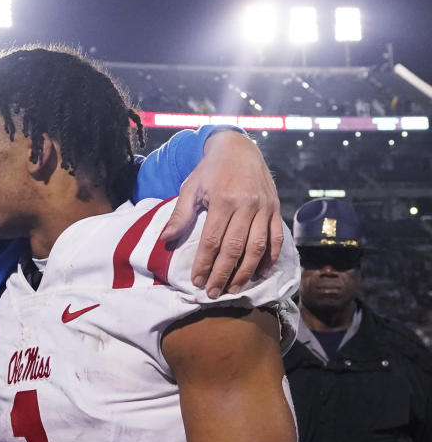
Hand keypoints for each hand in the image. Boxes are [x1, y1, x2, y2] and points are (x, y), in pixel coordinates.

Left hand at [160, 129, 282, 298]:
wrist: (239, 148)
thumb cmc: (210, 170)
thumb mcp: (191, 187)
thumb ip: (180, 214)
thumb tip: (166, 240)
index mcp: (224, 200)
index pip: (213, 240)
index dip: (204, 264)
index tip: (197, 281)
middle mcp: (247, 205)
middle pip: (235, 248)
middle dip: (223, 274)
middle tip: (213, 292)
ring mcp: (265, 208)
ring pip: (258, 247)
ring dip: (246, 272)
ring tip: (234, 289)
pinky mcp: (276, 208)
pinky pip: (276, 237)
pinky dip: (270, 257)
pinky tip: (260, 272)